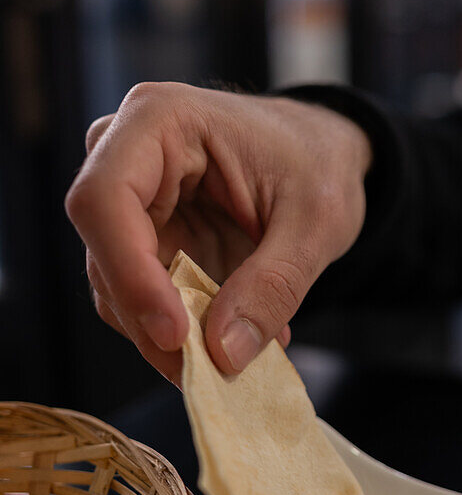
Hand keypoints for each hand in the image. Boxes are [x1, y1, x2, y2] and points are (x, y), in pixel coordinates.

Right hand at [65, 82, 371, 382]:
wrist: (324, 157)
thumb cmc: (320, 165)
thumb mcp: (317, 223)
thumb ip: (273, 286)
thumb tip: (223, 354)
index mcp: (160, 121)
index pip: (104, 200)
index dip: (130, 275)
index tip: (177, 336)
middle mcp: (126, 157)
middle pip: (104, 254)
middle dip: (152, 323)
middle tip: (210, 372)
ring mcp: (131, 203)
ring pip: (116, 288)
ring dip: (167, 337)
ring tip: (236, 357)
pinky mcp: (144, 242)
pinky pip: (143, 300)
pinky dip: (183, 333)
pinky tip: (232, 339)